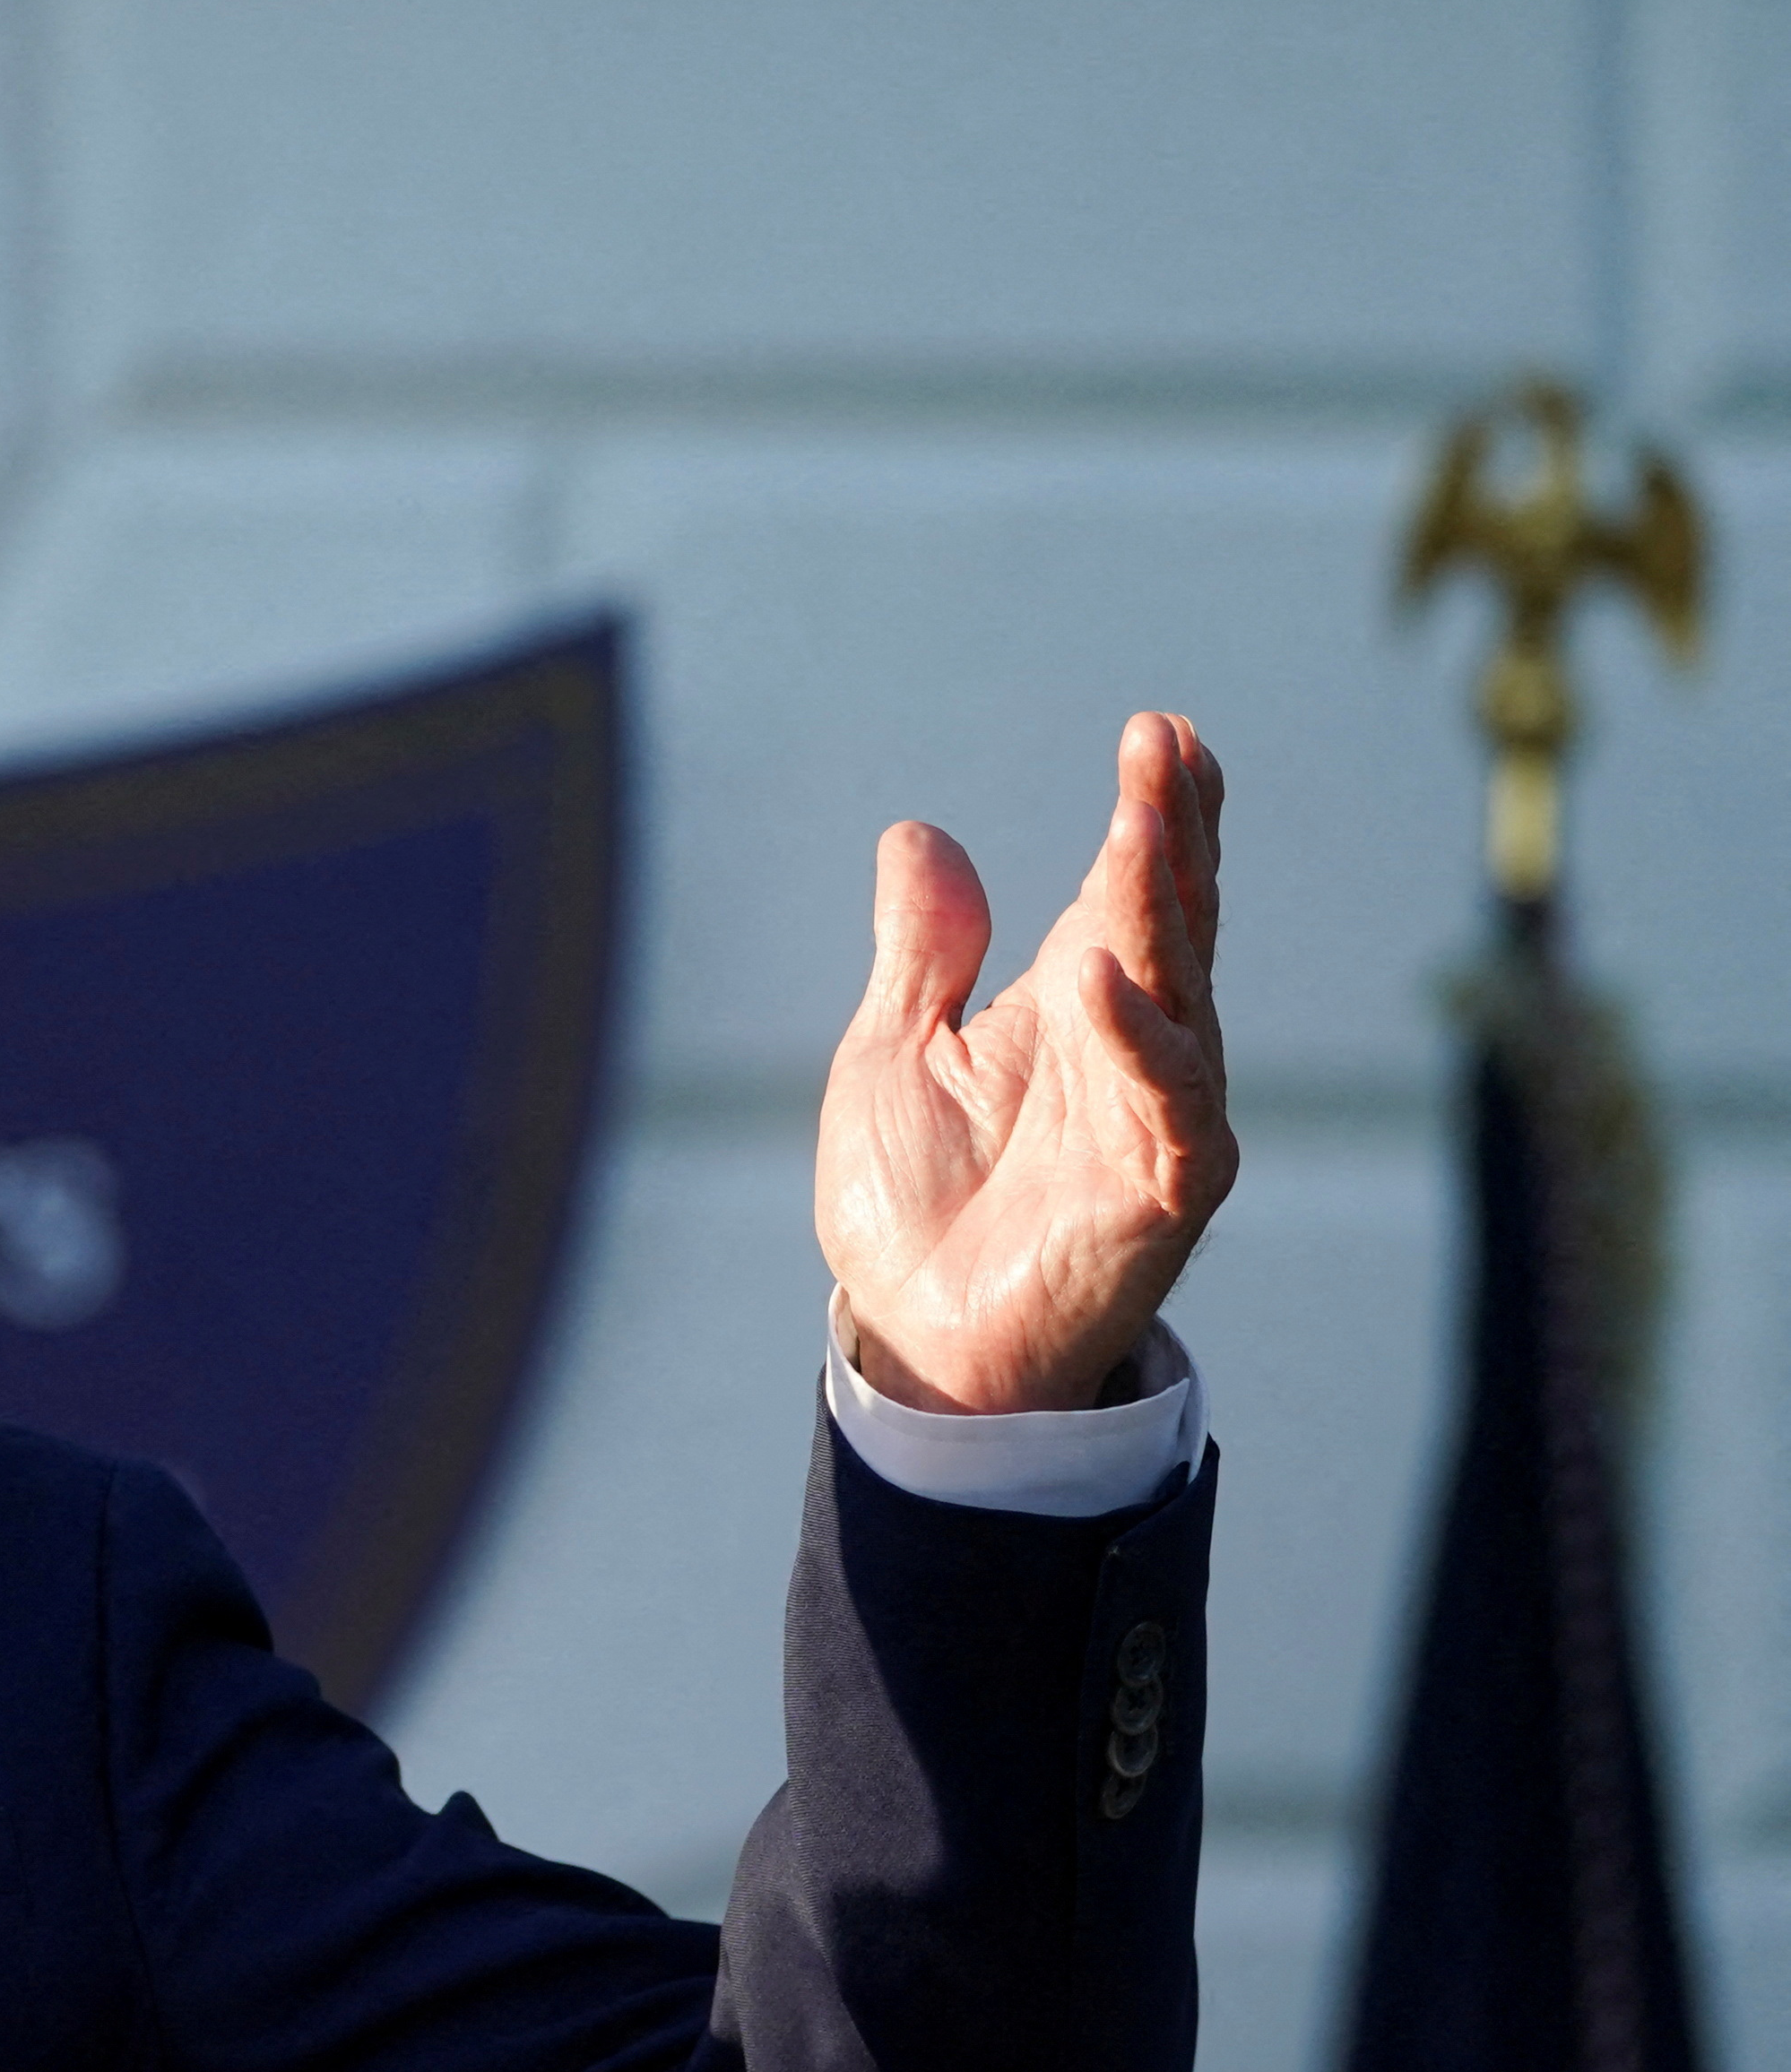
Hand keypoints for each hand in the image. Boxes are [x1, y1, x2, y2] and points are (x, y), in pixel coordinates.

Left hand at [816, 713, 1234, 1415]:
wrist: (916, 1340)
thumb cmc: (917, 1207)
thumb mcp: (894, 1054)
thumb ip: (922, 952)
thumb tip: (917, 836)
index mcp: (1081, 1006)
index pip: (1134, 889)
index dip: (1155, 813)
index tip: (1163, 731)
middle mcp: (1136, 1047)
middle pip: (1169, 919)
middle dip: (1168, 830)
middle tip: (1163, 743)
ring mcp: (1157, 1117)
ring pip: (1178, 993)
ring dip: (1159, 908)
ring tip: (1137, 823)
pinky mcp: (1161, 1192)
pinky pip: (1167, 1109)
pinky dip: (1139, 1046)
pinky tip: (1099, 981)